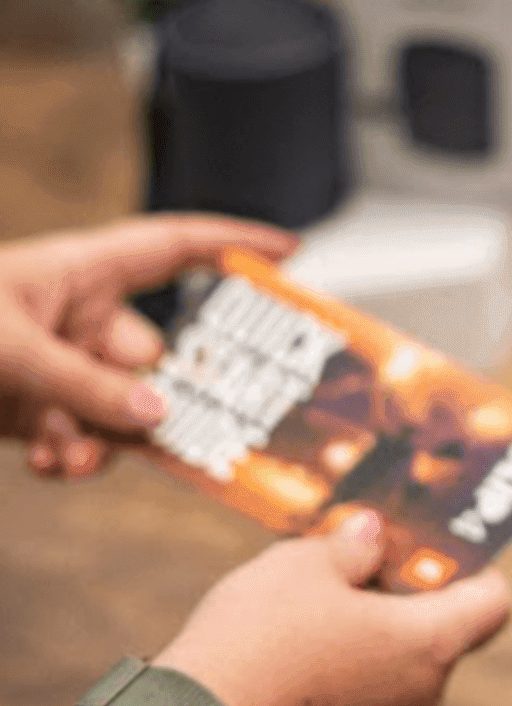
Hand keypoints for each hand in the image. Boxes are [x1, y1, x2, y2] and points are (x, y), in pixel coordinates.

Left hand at [0, 215, 295, 479]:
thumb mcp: (10, 348)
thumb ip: (84, 385)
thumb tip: (157, 418)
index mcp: (86, 272)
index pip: (175, 248)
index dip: (233, 244)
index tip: (289, 252)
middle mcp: (85, 317)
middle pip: (156, 361)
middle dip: (158, 405)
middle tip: (176, 435)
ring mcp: (65, 365)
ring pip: (120, 412)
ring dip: (102, 442)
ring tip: (72, 460)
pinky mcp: (41, 409)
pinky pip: (80, 438)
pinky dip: (68, 456)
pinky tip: (46, 462)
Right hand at [153, 510, 510, 705]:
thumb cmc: (259, 637)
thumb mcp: (303, 563)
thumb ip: (353, 545)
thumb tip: (374, 535)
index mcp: (431, 645)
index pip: (493, 605)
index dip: (474, 571)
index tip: (435, 552)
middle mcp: (423, 701)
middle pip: (438, 640)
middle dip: (402, 603)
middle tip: (351, 571)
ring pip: (395, 678)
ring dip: (368, 646)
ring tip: (305, 616)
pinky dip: (340, 687)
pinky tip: (286, 665)